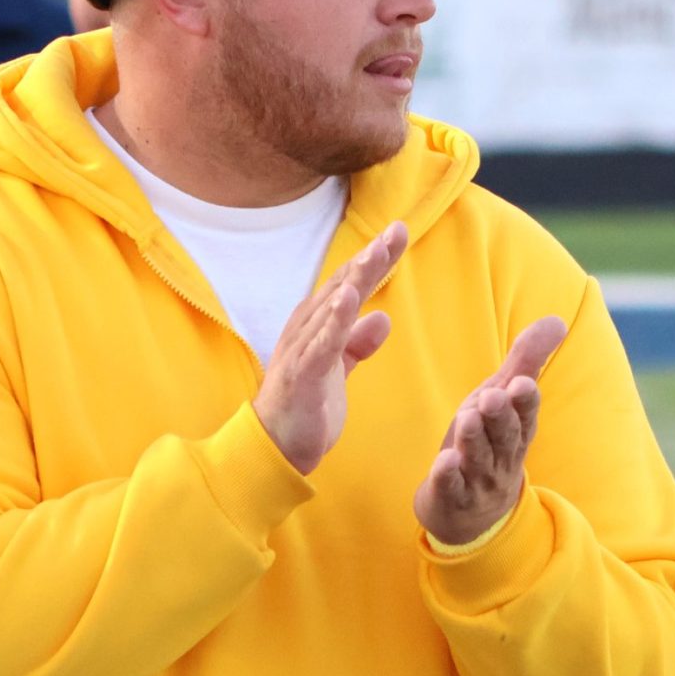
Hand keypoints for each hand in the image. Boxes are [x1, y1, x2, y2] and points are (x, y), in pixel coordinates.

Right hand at [253, 222, 406, 473]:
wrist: (276, 447)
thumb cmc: (304, 405)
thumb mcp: (338, 369)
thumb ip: (356, 342)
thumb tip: (381, 317)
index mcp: (316, 325)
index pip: (349, 284)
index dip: (374, 259)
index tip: (398, 232)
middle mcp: (307, 329)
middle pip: (343, 285)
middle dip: (371, 257)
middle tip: (397, 229)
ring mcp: (302, 349)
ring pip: (333, 306)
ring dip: (355, 278)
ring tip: (377, 251)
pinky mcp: (302, 373)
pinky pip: (322, 342)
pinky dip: (336, 318)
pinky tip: (349, 297)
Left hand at [414, 315, 567, 544]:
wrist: (472, 514)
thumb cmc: (489, 443)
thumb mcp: (503, 401)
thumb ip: (526, 361)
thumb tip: (557, 319)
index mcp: (516, 431)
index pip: (526, 415)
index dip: (525, 401)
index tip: (523, 383)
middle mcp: (502, 456)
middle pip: (505, 436)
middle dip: (501, 416)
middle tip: (494, 395)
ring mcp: (478, 480)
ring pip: (478, 459)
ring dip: (474, 439)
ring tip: (469, 418)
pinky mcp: (452, 497)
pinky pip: (451, 487)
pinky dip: (449, 476)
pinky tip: (444, 461)